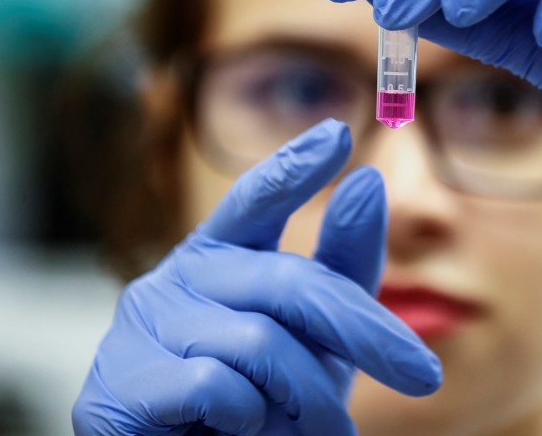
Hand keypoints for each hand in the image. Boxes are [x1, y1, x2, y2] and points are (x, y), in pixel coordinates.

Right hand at [72, 119, 440, 434]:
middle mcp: (176, 276)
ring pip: (258, 342)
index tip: (338, 135)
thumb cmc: (260, 406)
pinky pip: (214, 385)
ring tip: (320, 430)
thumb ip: (342, 269)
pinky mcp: (118, 382)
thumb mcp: (316, 339)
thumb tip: (368, 181)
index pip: (255, 199)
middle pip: (288, 283)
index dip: (293, 166)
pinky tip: (240, 431)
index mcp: (220, 258)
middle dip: (365, 331)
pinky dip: (249, 418)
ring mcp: (141, 325)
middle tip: (422, 375)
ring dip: (306, 399)